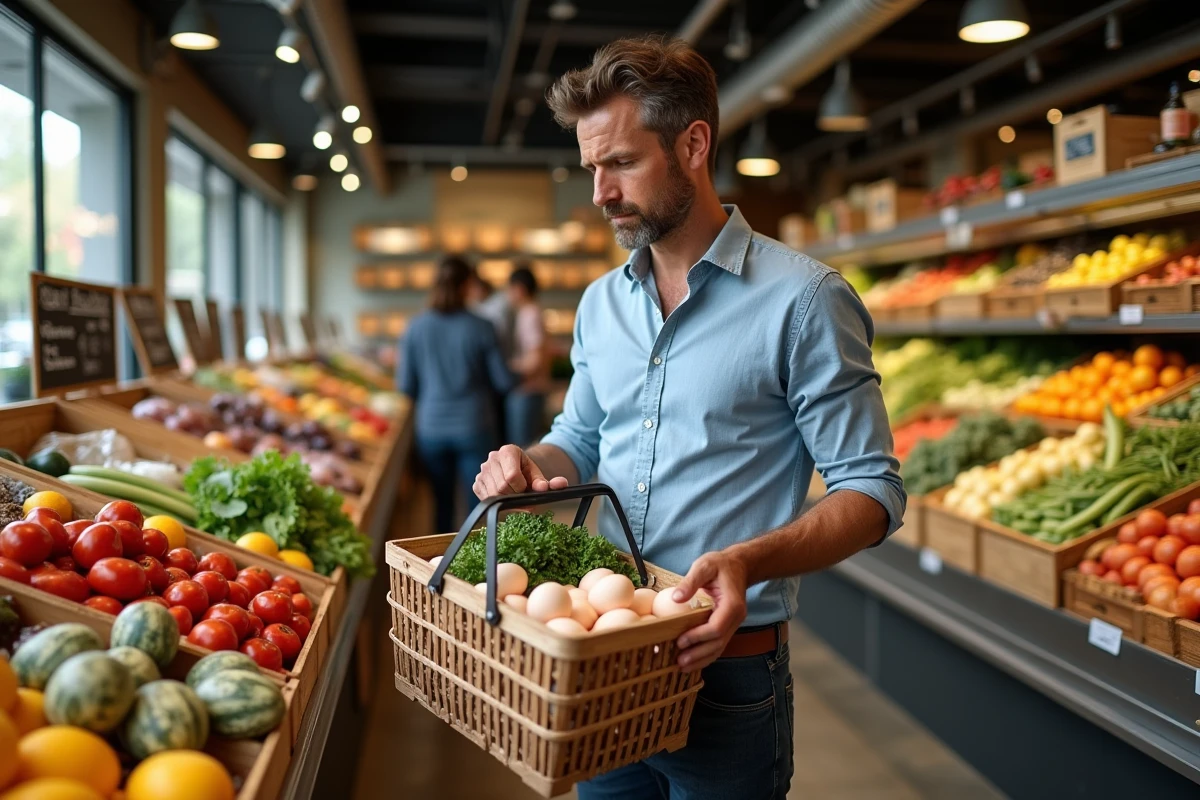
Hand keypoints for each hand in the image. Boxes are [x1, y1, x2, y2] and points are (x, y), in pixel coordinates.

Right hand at [474, 444, 568, 499]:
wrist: (516, 470)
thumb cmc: (527, 473)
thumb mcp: (538, 475)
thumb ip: (548, 481)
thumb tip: (560, 484)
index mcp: (508, 451)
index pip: (512, 476)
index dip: (521, 488)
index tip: (526, 489)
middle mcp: (492, 458)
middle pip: (502, 487)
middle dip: (514, 496)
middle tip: (522, 497)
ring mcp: (482, 471)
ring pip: (493, 495)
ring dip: (506, 501)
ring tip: (515, 498)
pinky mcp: (477, 483)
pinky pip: (485, 499)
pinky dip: (497, 503)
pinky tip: (505, 498)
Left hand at [672, 550, 748, 670]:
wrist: (739, 566)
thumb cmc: (721, 565)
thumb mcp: (704, 566)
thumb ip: (690, 581)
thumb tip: (676, 598)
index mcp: (732, 604)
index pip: (716, 627)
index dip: (698, 636)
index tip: (680, 641)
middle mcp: (737, 617)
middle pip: (718, 642)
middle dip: (699, 654)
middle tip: (679, 662)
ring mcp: (734, 623)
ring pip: (720, 647)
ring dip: (702, 659)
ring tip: (683, 667)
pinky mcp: (728, 625)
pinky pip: (719, 643)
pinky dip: (707, 654)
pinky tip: (694, 661)